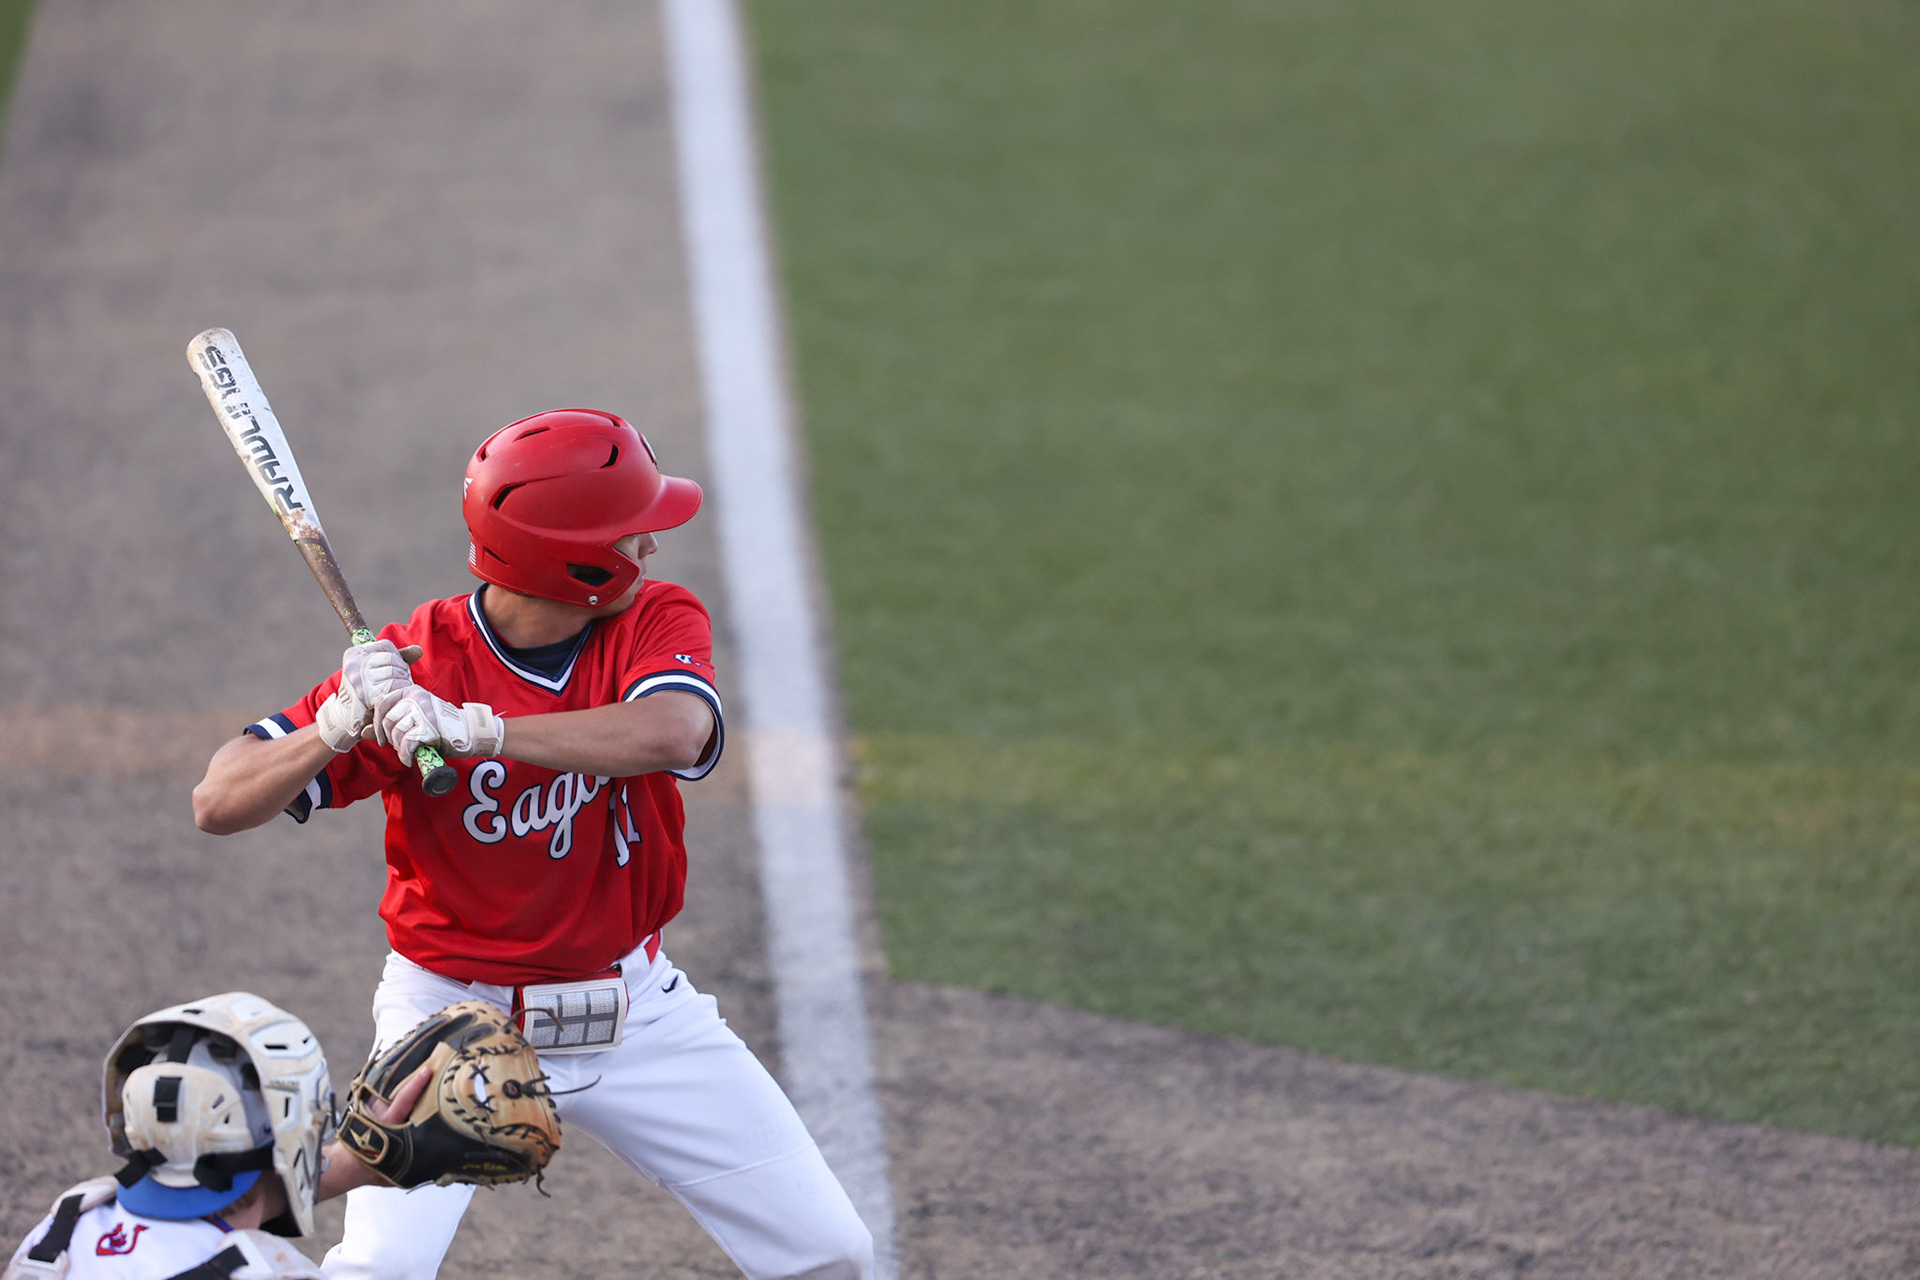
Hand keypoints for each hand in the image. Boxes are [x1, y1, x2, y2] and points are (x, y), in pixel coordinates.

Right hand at [313, 640, 421, 752]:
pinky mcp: (366, 695)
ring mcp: (358, 679)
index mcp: (353, 654)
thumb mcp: (378, 669)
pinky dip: (399, 692)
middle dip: (401, 671)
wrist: (349, 716)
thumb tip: (419, 650)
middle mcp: (354, 664)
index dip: (396, 657)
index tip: (397, 667)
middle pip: (392, 660)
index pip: (386, 645)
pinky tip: (397, 696)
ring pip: (394, 673)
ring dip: (402, 682)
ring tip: (399, 689)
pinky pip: (393, 688)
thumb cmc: (368, 689)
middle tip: (402, 680)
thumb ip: (398, 658)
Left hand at [375, 686, 503, 762]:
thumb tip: (364, 732)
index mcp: (411, 691)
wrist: (469, 732)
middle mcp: (415, 697)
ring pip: (397, 733)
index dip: (377, 723)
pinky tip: (411, 757)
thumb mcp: (415, 719)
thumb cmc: (441, 727)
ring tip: (408, 752)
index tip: (381, 738)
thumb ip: (392, 723)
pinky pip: (407, 744)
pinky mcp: (428, 727)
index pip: (382, 704)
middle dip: (390, 738)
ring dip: (400, 748)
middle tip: (400, 746)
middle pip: (387, 720)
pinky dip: (406, 754)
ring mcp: (422, 711)